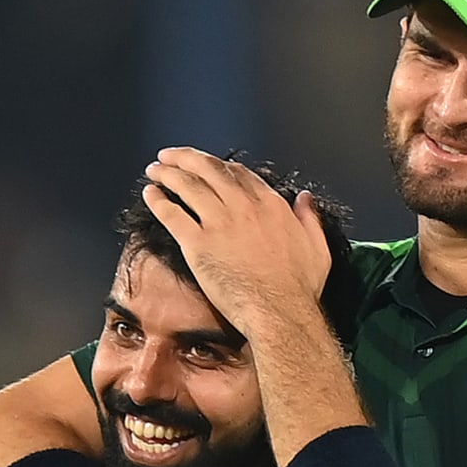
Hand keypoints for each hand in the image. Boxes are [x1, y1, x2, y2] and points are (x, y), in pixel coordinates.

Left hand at [142, 147, 331, 332]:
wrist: (280, 312)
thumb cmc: (299, 287)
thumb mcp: (316, 246)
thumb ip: (309, 218)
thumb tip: (305, 199)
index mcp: (270, 204)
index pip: (239, 173)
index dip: (220, 166)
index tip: (209, 165)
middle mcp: (243, 206)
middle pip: (209, 169)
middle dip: (186, 158)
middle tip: (170, 155)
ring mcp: (219, 223)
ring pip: (187, 185)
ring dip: (168, 173)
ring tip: (155, 169)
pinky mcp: (198, 244)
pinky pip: (172, 215)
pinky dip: (159, 201)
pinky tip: (150, 194)